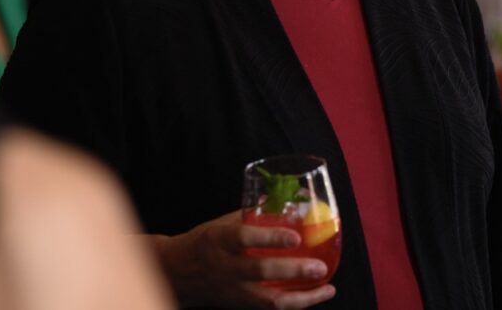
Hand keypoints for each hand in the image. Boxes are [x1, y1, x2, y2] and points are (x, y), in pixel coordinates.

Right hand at [148, 210, 336, 308]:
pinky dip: (294, 304)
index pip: (244, 238)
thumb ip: (251, 216)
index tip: (295, 237)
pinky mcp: (238, 306)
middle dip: (293, 271)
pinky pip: (269, 309)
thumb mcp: (221, 224)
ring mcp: (231, 291)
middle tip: (319, 266)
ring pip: (268, 301)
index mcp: (218, 240)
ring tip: (326, 288)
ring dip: (302, 298)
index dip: (270, 238)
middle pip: (260, 272)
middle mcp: (224, 267)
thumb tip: (285, 202)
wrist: (175, 274)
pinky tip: (312, 296)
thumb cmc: (203, 242)